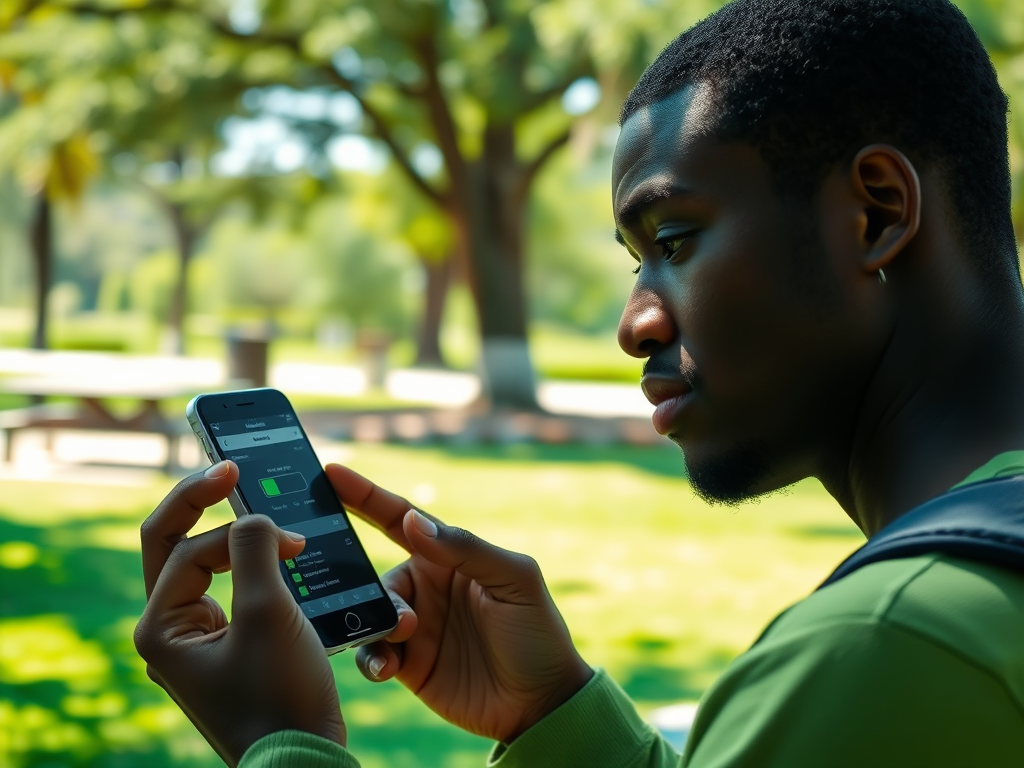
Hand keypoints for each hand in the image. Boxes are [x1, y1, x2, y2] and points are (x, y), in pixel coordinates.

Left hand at [134, 461, 344, 766]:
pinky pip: (229, 590)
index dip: (241, 532)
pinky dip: (252, 568)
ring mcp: (195, 640)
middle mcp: (168, 631)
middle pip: (171, 545)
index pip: (192, 550)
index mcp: (161, 627)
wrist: (300, 760)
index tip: (293, 535)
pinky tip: (279, 558)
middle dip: (201, 505)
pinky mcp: (224, 647)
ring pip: (202, 566)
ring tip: (265, 519)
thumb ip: (253, 549)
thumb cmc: (280, 695)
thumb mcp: (268, 612)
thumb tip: (253, 517)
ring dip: (235, 541)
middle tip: (231, 467)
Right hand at [326, 464, 593, 743]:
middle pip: (374, 572)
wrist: (542, 704)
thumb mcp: (514, 582)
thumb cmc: (537, 632)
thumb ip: (466, 549)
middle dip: (369, 583)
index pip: (400, 519)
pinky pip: (371, 653)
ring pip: (366, 612)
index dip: (365, 496)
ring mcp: (414, 627)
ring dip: (374, 621)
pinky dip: (372, 657)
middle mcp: (426, 587)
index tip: (331, 474)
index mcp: (449, 557)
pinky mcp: (407, 665)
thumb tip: (413, 522)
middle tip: (401, 609)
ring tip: (405, 635)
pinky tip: (388, 668)